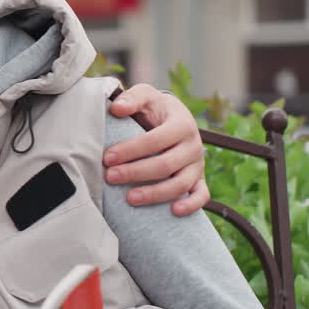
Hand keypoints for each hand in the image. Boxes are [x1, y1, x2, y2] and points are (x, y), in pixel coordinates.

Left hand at [104, 83, 209, 215]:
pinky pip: (201, 196)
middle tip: (110, 177)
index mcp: (181, 124)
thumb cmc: (153, 108)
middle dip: (135, 172)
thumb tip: (116, 108)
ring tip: (129, 199)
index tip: (107, 157)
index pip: (156, 140)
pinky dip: (191, 205)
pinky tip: (173, 212)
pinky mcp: (198, 180)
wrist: (171, 118)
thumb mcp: (145, 96)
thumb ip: (131, 98)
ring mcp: (197, 165)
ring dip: (155, 194)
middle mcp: (193, 146)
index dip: (131, 150)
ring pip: (180, 184)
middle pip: (166, 164)